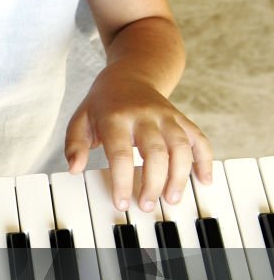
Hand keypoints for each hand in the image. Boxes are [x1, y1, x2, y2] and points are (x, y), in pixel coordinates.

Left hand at [65, 69, 212, 212]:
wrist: (131, 74)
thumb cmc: (103, 104)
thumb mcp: (81, 119)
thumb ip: (75, 144)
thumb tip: (75, 168)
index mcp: (116, 117)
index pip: (120, 152)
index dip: (122, 180)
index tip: (121, 202)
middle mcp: (145, 115)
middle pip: (155, 152)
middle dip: (153, 182)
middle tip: (146, 205)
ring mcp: (167, 116)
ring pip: (181, 146)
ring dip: (180, 175)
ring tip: (172, 199)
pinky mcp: (181, 119)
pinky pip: (199, 138)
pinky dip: (205, 159)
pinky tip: (205, 179)